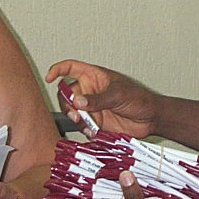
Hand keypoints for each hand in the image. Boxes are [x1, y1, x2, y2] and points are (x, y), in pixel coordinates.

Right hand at [45, 59, 159, 138]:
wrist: (150, 118)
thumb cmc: (139, 98)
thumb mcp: (118, 95)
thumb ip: (97, 99)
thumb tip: (77, 101)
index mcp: (94, 76)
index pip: (71, 67)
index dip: (58, 70)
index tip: (49, 78)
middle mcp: (90, 90)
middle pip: (66, 93)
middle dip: (67, 104)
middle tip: (75, 114)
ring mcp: (91, 106)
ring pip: (72, 111)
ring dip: (75, 118)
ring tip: (85, 124)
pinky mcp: (95, 121)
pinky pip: (81, 125)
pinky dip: (83, 129)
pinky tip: (92, 131)